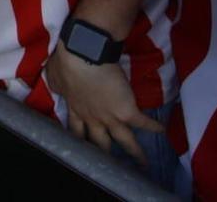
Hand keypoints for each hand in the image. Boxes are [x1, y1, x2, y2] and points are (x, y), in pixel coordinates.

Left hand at [45, 47, 164, 162]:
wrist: (83, 53)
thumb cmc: (66, 60)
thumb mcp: (55, 76)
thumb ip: (58, 85)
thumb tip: (57, 88)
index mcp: (75, 109)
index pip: (77, 132)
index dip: (81, 142)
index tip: (85, 149)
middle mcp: (93, 119)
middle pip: (100, 143)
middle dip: (106, 155)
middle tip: (112, 165)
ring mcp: (110, 117)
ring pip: (125, 141)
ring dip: (135, 153)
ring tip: (143, 164)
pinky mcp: (126, 111)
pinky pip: (143, 123)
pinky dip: (153, 126)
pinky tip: (161, 130)